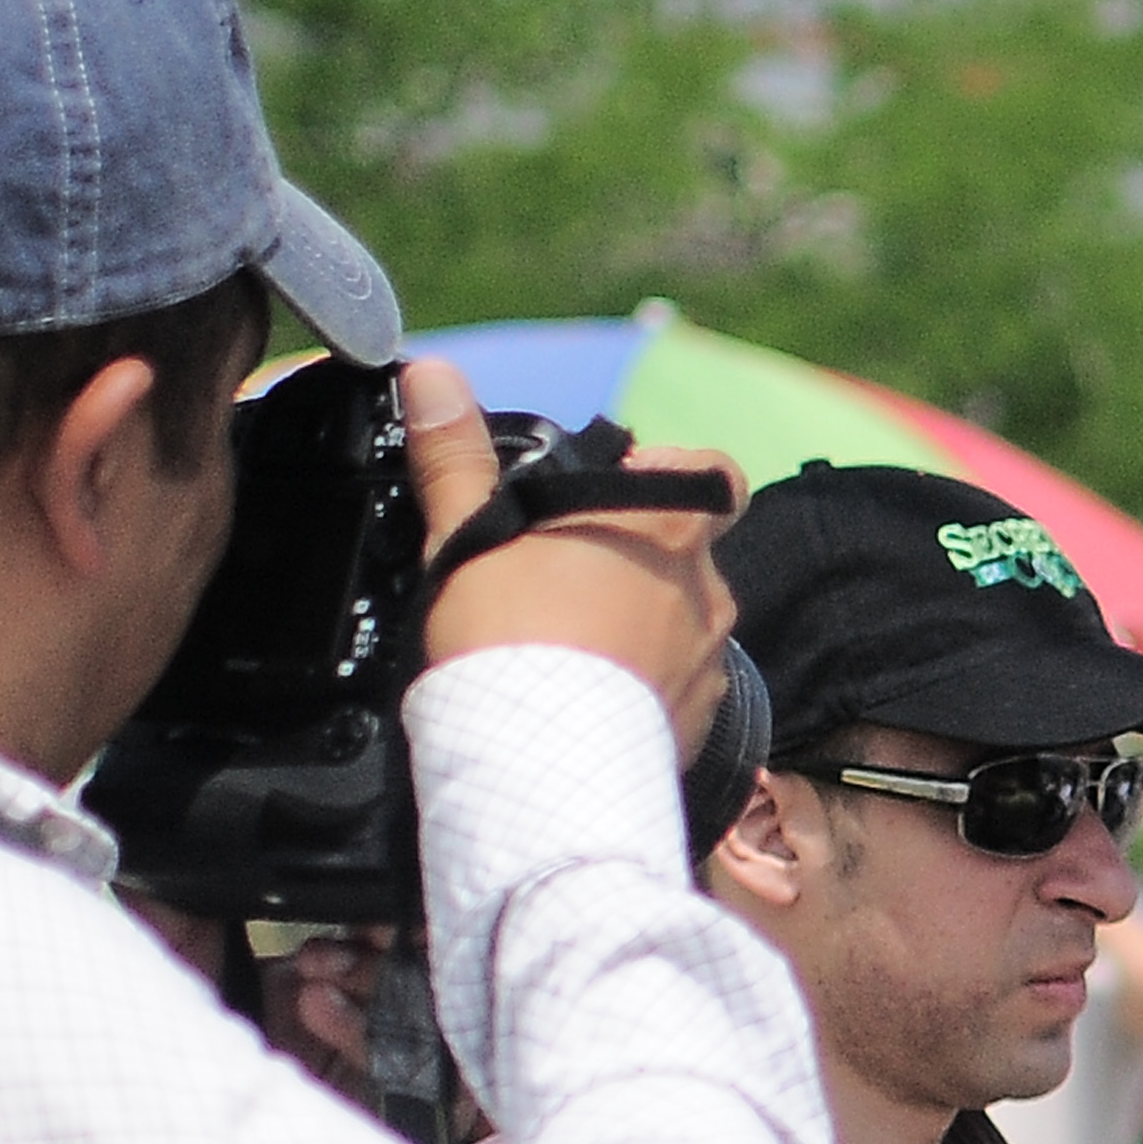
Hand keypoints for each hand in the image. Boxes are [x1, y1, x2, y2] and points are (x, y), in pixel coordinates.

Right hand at [401, 358, 738, 752]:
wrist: (536, 770)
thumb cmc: (506, 642)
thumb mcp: (469, 537)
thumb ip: (456, 456)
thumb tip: (431, 374)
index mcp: (664, 527)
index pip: (712, 474)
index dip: (671, 478)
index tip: (616, 497)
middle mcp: (706, 590)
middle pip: (686, 556)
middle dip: (638, 564)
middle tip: (570, 585)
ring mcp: (710, 663)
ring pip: (683, 626)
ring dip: (642, 630)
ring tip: (573, 654)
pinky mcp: (700, 726)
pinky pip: (677, 693)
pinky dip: (643, 692)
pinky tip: (590, 706)